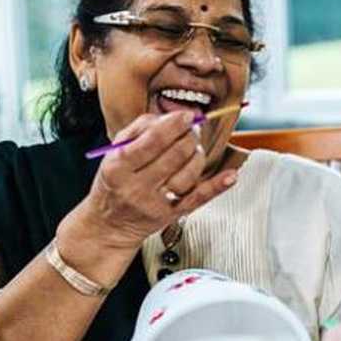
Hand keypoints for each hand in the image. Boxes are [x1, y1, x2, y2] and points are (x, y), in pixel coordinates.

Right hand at [78, 112, 238, 250]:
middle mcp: (136, 187)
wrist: (110, 224)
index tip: (187, 115)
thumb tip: (171, 116)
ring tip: (193, 149)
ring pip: (189, 173)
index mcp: (118, 167)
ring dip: (197, 155)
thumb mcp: (114, 153)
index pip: (152, 141)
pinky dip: (217, 186)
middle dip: (189, 137)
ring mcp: (155, 203)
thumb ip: (139, 129)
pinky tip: (230, 175)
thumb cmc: (113, 183)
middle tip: (191, 130)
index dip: (174, 124)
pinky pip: (198, 199)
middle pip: (175, 155)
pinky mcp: (171, 215)